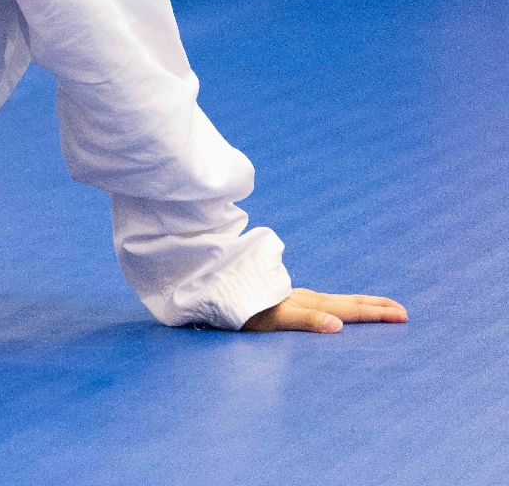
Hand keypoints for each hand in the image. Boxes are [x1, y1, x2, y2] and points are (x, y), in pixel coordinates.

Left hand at [242, 288, 406, 332]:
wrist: (215, 293)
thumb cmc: (244, 311)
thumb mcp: (274, 319)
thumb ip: (306, 320)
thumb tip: (339, 326)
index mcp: (308, 303)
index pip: (349, 309)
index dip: (376, 313)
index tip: (402, 315)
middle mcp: (304, 298)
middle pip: (347, 302)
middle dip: (375, 306)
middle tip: (402, 310)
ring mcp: (295, 298)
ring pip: (336, 301)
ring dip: (359, 305)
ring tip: (378, 307)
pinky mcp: (285, 301)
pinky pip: (321, 303)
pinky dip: (338, 307)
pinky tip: (335, 310)